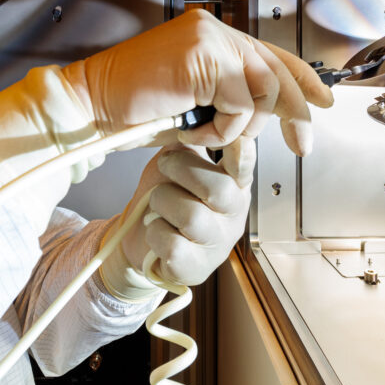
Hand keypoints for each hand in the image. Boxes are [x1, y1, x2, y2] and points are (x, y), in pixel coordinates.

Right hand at [61, 9, 332, 155]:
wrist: (93, 107)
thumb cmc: (135, 110)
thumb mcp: (195, 106)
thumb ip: (230, 100)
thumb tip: (267, 118)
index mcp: (212, 37)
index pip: (271, 53)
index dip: (302, 78)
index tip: (324, 101)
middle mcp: (214, 30)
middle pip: (276, 71)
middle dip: (294, 113)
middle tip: (301, 144)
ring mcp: (209, 39)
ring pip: (261, 88)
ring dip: (241, 126)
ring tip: (209, 135)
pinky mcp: (204, 56)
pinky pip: (238, 103)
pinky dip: (220, 129)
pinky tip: (192, 131)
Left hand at [100, 139, 254, 296]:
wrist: (139, 240)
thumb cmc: (165, 197)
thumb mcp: (178, 162)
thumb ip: (191, 142)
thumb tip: (194, 116)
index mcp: (234, 185)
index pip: (245, 168)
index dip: (243, 155)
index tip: (236, 140)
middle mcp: (233, 215)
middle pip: (217, 188)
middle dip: (181, 168)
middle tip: (165, 165)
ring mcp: (218, 244)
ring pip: (191, 215)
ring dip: (162, 202)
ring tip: (157, 203)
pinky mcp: (198, 268)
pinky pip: (173, 245)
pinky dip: (155, 233)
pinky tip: (157, 231)